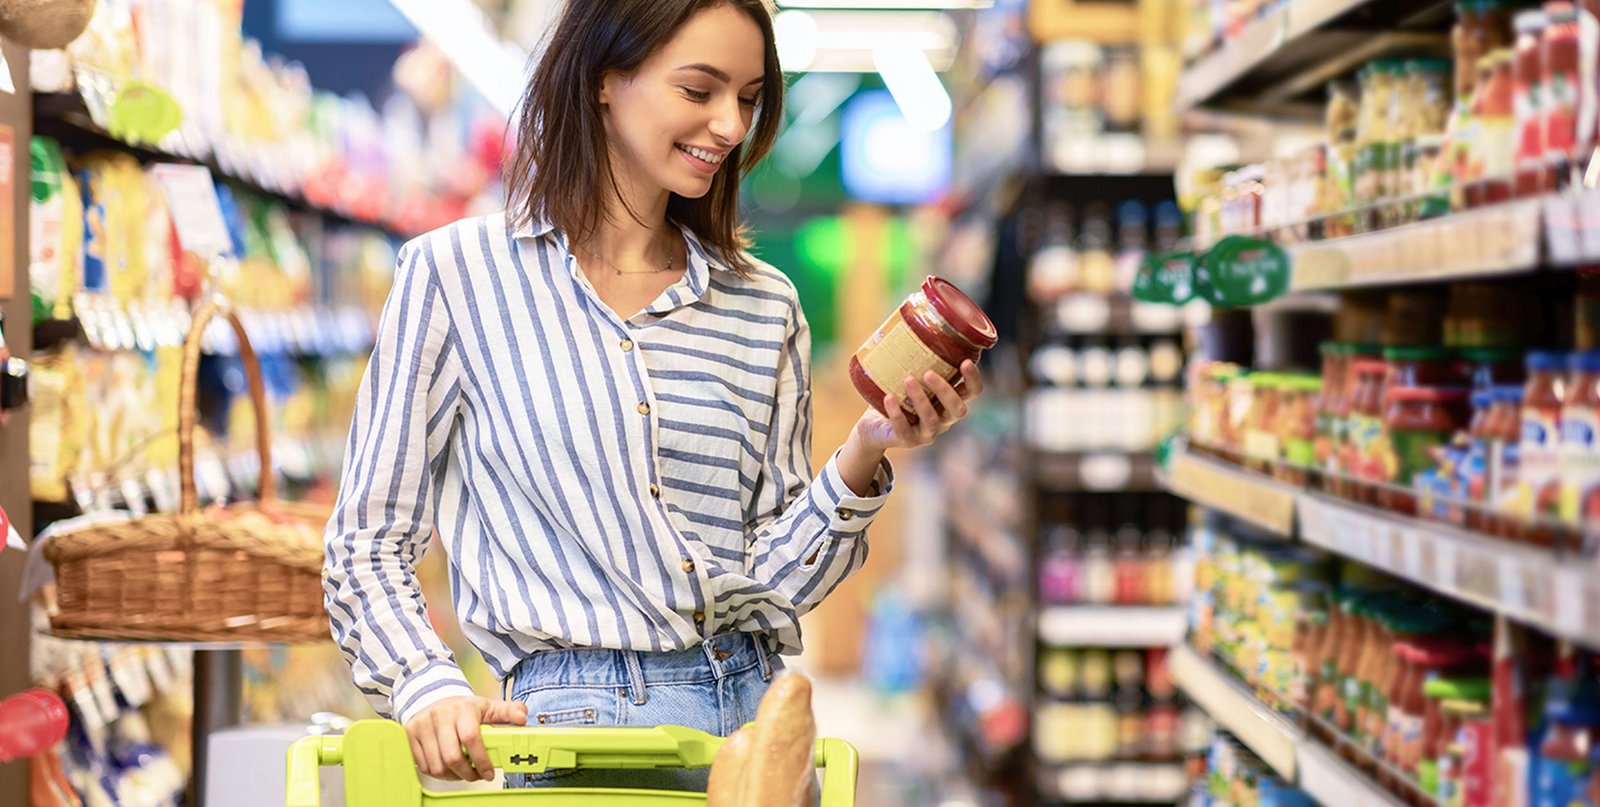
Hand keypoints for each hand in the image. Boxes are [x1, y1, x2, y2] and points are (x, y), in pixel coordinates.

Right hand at [404, 695, 527, 781]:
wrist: (434, 698)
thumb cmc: (463, 708)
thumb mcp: (488, 706)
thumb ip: (508, 711)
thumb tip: (522, 717)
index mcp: (462, 708)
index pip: (471, 738)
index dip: (482, 760)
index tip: (489, 773)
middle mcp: (440, 715)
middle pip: (452, 756)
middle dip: (467, 773)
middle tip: (476, 776)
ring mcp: (423, 725)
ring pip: (437, 765)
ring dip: (452, 776)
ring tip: (462, 772)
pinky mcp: (410, 735)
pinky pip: (423, 765)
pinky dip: (438, 773)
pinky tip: (448, 768)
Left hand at [851, 360, 983, 451]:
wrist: (874, 425)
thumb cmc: (896, 394)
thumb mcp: (908, 374)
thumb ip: (914, 354)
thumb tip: (906, 311)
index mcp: (949, 401)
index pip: (973, 392)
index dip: (973, 379)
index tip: (966, 361)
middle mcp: (944, 418)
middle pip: (958, 409)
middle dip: (946, 391)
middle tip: (929, 373)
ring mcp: (927, 433)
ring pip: (932, 420)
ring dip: (922, 400)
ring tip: (907, 380)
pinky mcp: (907, 441)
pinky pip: (905, 431)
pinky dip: (897, 415)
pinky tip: (889, 399)